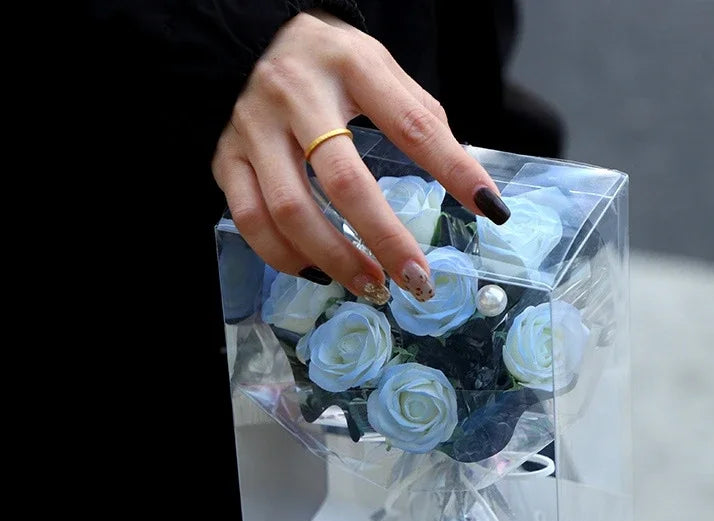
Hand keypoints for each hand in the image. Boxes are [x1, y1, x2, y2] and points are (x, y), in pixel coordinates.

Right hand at [212, 11, 509, 302]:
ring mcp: (253, 129)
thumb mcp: (378, 70)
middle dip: (384, 238)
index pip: (412, 123)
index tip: (488, 208)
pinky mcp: (224, 158)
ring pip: (289, 210)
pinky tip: (317, 272)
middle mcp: (295, 95)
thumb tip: (468, 187)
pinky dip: (284, 256)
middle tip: (416, 280)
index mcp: (349, 64)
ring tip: (372, 285)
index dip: (453, 169)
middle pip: (343, 180)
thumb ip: (419, 119)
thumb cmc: (326, 64)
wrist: (246, 41)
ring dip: (335, 259)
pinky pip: (249, 220)